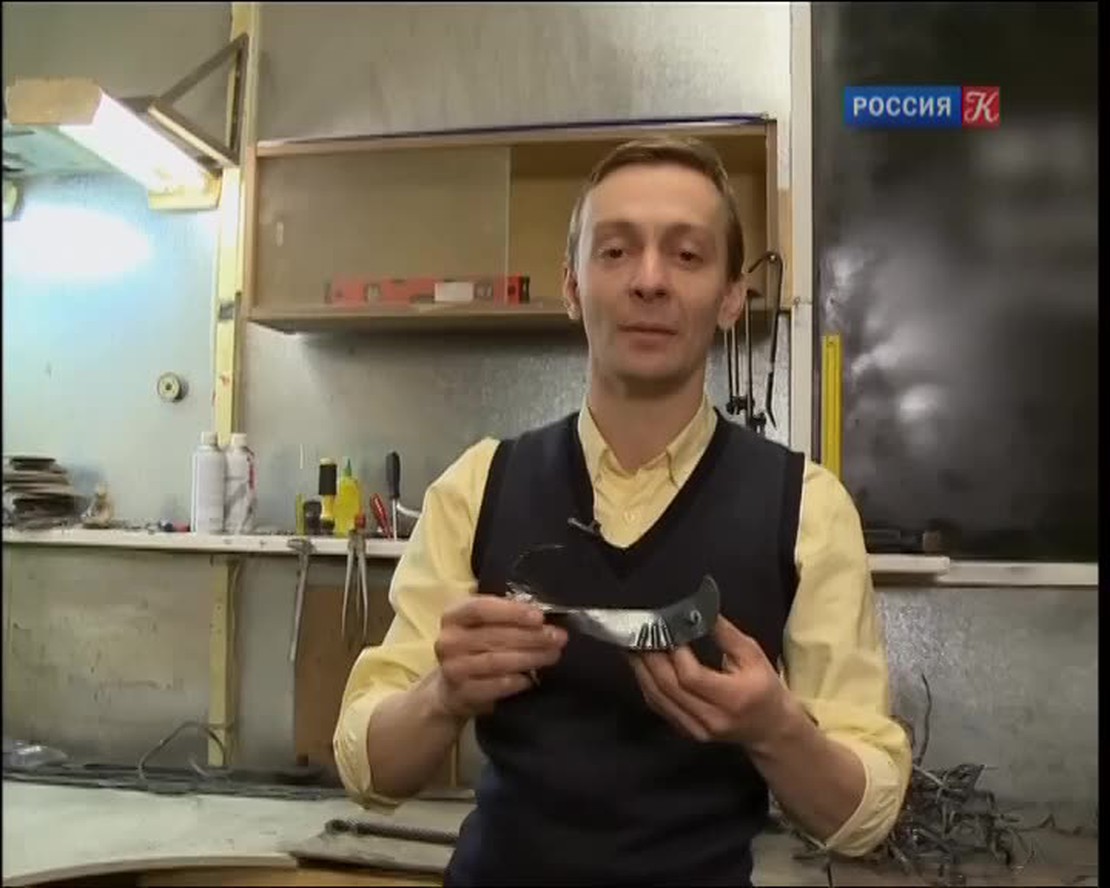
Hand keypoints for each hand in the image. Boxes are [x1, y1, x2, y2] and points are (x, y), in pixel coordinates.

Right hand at [432, 594, 567, 719]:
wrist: (451, 688)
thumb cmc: (476, 647)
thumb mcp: (484, 624)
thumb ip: (506, 616)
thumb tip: (543, 616)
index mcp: (454, 616)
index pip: (481, 608)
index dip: (512, 611)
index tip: (540, 617)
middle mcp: (449, 641)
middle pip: (495, 635)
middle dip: (531, 636)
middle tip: (558, 638)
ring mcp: (453, 668)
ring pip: (497, 661)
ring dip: (529, 658)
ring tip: (552, 655)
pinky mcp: (461, 693)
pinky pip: (494, 686)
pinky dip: (515, 682)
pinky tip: (530, 679)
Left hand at [629, 615, 789, 748]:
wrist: (769, 729)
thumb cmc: (763, 686)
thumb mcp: (753, 655)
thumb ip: (725, 634)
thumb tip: (699, 609)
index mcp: (733, 698)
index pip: (692, 677)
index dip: (675, 653)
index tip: (666, 630)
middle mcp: (712, 718)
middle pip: (669, 688)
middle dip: (650, 658)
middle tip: (638, 634)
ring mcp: (697, 730)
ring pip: (658, 699)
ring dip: (641, 670)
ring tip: (632, 646)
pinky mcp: (686, 732)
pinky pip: (659, 707)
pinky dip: (647, 684)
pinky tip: (641, 666)